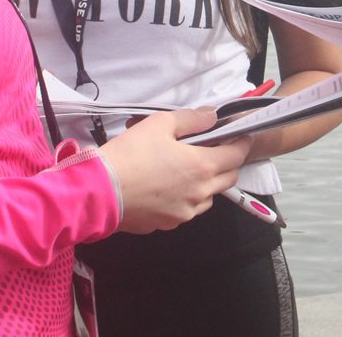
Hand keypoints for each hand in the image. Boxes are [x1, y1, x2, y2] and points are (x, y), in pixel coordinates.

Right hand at [99, 108, 250, 233]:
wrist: (100, 191)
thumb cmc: (132, 152)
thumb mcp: (160, 123)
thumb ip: (192, 119)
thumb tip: (212, 117)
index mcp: (203, 167)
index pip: (236, 156)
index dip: (241, 143)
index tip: (241, 134)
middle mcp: (199, 194)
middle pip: (228, 179)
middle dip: (228, 162)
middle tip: (216, 149)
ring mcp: (184, 213)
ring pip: (209, 197)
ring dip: (208, 183)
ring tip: (190, 168)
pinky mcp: (167, 225)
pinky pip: (187, 209)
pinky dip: (188, 197)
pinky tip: (170, 186)